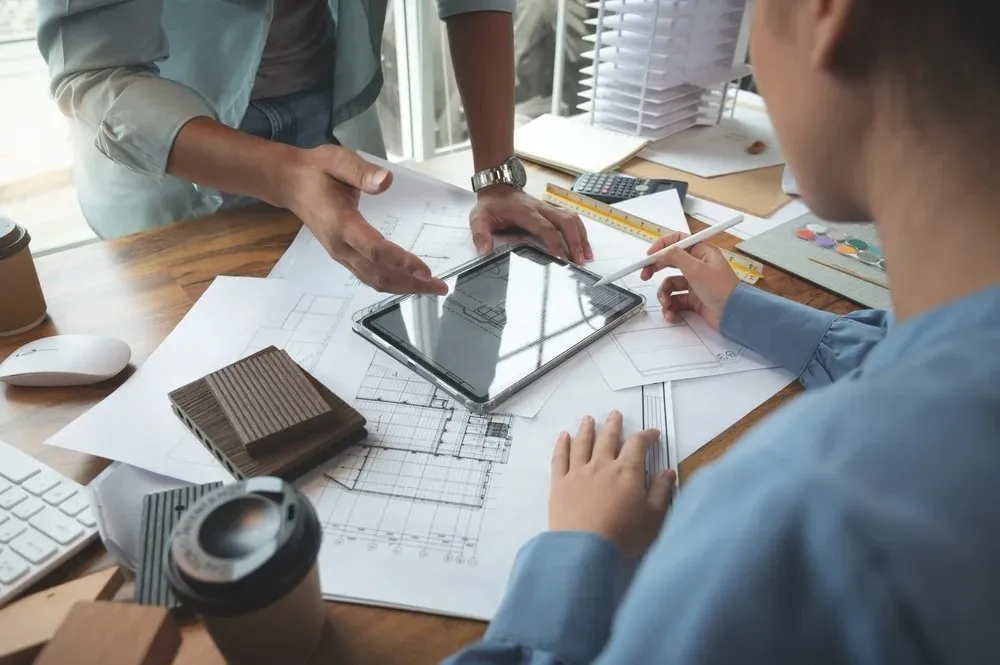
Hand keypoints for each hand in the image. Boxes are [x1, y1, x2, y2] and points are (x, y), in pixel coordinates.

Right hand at [280, 146, 448, 294]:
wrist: (291, 184)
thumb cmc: (316, 170)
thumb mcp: (337, 160)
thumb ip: (361, 172)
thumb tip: (385, 181)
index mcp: (340, 223)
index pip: (373, 249)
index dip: (400, 261)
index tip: (425, 269)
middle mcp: (340, 246)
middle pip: (379, 273)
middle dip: (411, 283)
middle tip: (440, 287)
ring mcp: (341, 254)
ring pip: (374, 280)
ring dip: (404, 288)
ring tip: (431, 288)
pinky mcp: (344, 256)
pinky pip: (369, 277)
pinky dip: (392, 284)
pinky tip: (410, 284)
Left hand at [470, 187, 592, 264]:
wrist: (497, 187)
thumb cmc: (490, 205)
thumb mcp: (478, 218)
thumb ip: (480, 234)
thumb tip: (485, 251)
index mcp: (525, 212)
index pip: (545, 227)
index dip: (555, 242)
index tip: (561, 258)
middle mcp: (541, 208)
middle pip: (566, 221)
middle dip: (575, 241)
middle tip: (579, 262)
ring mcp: (548, 208)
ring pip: (572, 218)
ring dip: (581, 237)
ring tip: (586, 256)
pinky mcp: (552, 210)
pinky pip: (571, 218)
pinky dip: (580, 231)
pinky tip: (584, 245)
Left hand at [549, 411, 675, 558]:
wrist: (584, 549)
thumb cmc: (623, 535)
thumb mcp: (653, 517)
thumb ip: (661, 492)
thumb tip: (668, 472)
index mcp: (627, 471)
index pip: (638, 445)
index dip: (646, 436)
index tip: (652, 434)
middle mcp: (601, 465)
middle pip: (607, 438)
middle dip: (614, 425)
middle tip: (615, 414)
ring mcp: (578, 472)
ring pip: (582, 443)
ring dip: (587, 429)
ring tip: (588, 419)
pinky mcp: (559, 484)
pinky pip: (560, 458)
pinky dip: (562, 445)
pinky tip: (563, 437)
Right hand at [639, 232, 740, 330]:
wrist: (735, 315)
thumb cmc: (720, 288)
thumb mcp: (696, 268)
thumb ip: (675, 256)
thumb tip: (660, 252)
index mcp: (702, 252)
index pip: (678, 241)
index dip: (662, 246)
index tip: (648, 256)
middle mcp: (698, 266)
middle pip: (670, 262)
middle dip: (656, 270)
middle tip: (644, 276)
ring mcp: (696, 283)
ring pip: (670, 284)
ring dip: (664, 295)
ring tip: (666, 304)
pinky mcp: (694, 300)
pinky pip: (676, 300)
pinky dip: (671, 307)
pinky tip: (671, 314)